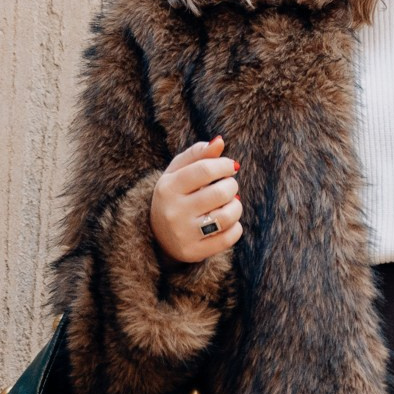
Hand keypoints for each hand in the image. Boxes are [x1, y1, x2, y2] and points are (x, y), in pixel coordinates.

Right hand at [150, 137, 242, 265]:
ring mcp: (183, 234)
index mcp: (168, 188)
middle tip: (228, 186)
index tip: (231, 166)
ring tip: (230, 203)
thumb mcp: (179, 172)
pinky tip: (227, 222)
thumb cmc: (175, 195)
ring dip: (236, 207)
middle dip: (231, 186)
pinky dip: (236, 227)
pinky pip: (229, 238)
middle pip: (220, 193)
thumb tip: (220, 141)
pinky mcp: (194, 252)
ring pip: (227, 216)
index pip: (204, 170)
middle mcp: (173, 211)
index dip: (224, 165)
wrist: (157, 234)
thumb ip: (198, 154)